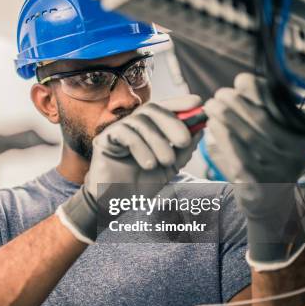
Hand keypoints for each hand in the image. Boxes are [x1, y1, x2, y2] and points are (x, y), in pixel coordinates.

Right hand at [57, 94, 202, 243]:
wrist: (116, 203)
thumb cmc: (141, 184)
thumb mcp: (170, 167)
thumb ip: (183, 149)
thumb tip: (200, 128)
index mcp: (148, 128)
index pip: (163, 108)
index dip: (180, 102)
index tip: (197, 103)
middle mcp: (132, 125)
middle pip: (152, 109)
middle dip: (172, 122)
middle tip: (184, 141)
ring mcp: (117, 130)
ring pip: (140, 121)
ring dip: (158, 141)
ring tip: (166, 161)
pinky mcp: (104, 139)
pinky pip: (124, 133)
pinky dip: (140, 147)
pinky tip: (148, 164)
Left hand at [204, 73, 304, 270]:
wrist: (269, 201)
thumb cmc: (265, 158)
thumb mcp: (272, 133)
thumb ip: (260, 110)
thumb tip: (239, 84)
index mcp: (301, 134)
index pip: (280, 105)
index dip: (258, 89)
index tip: (239, 80)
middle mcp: (295, 152)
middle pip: (261, 120)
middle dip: (235, 103)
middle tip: (217, 95)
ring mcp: (278, 170)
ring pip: (248, 137)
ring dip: (225, 118)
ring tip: (210, 107)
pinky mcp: (259, 185)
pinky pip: (238, 159)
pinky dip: (223, 140)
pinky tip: (212, 129)